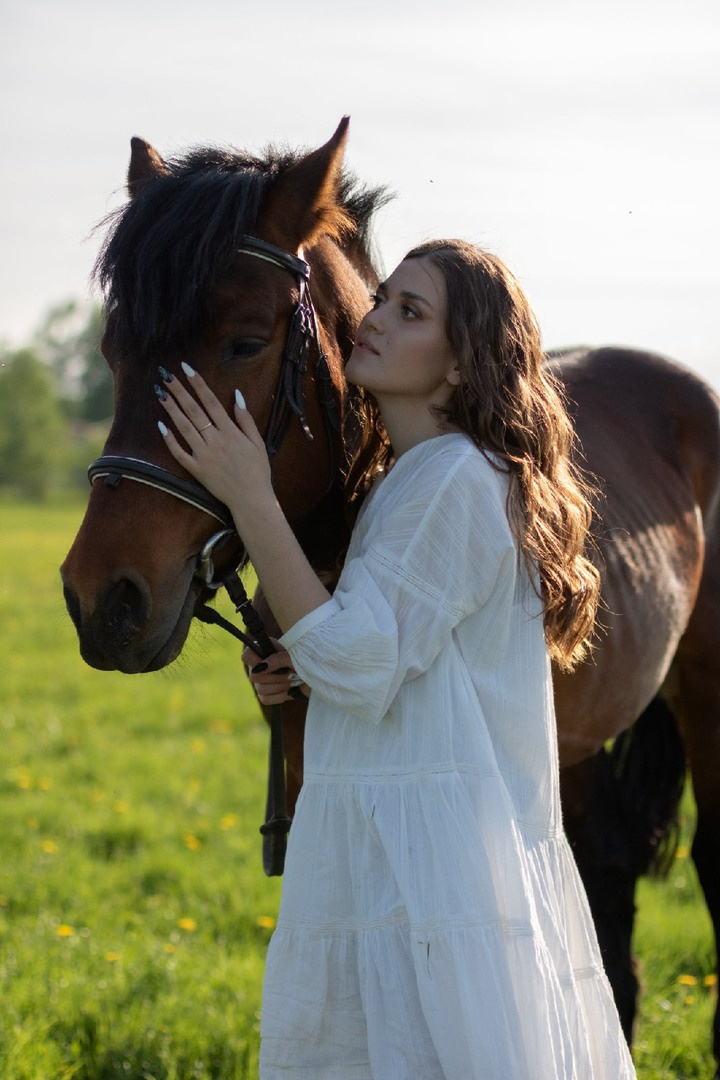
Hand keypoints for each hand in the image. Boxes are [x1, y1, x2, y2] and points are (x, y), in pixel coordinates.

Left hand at [156, 364, 273, 521]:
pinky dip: (169, 439)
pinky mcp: (196, 470)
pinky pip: (179, 453)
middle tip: (166, 374)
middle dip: (179, 390)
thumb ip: (246, 419)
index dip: (198, 384)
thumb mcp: (258, 442)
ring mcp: (204, 455)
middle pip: (194, 410)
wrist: (251, 499)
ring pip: (184, 427)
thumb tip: (237, 395)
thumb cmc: (258, 471)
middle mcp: (215, 441)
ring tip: (160, 393)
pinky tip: (160, 425)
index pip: (211, 401)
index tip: (186, 369)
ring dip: (171, 409)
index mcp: (231, 432)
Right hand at [241, 643, 309, 705]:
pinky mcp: (268, 695)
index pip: (246, 656)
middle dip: (275, 677)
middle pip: (253, 676)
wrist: (319, 677)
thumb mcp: (295, 656)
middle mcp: (261, 665)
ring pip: (260, 689)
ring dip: (281, 686)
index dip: (254, 661)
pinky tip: (290, 691)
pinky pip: (265, 699)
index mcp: (265, 651)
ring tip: (294, 681)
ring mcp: (262, 681)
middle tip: (292, 673)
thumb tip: (261, 666)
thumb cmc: (307, 661)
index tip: (269, 663)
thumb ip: (277, 659)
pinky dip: (279, 696)